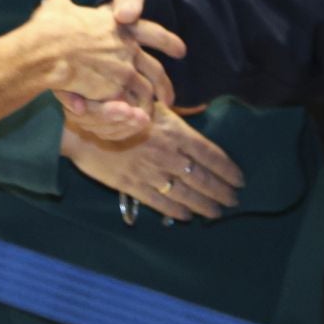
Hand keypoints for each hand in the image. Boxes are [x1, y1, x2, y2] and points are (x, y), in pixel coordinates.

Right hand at [27, 0, 182, 115]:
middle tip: (170, 98)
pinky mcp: (112, 92)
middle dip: (165, 85)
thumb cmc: (50, 25)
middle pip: (155, 69)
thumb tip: (55, 6)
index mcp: (118, 26)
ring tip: (149, 117)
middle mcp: (127, 48)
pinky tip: (129, 122)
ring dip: (149, 105)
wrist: (48, 48)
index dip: (167, 41)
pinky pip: (128, 107)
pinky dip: (131, 116)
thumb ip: (63, 6)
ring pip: (145, 92)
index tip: (181, 51)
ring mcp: (122, 71)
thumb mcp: (58, 5)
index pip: (152, 32)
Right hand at [62, 104, 244, 222]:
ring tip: (216, 213)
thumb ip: (175, 123)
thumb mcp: (152, 106)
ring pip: (187, 195)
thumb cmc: (118, 110)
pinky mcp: (135, 186)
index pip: (212, 156)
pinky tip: (187, 216)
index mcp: (176, 133)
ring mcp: (152, 173)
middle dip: (222, 192)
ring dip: (205, 206)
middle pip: (204, 179)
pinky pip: (162, 203)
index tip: (239, 180)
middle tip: (233, 201)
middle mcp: (169, 155)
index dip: (228, 170)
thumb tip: (193, 136)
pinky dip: (177, 211)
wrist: (84, 128)